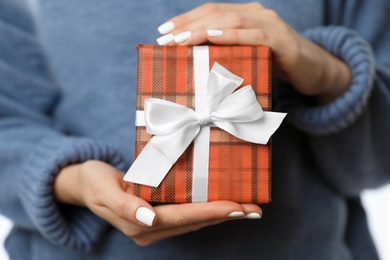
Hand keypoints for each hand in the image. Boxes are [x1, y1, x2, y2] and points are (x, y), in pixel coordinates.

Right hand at [54, 160, 261, 245]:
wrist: (85, 184)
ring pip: (195, 220)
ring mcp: (156, 226)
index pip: (182, 218)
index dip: (210, 212)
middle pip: (194, 222)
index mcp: (140, 224)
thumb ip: (125, 206)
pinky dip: (208, 209)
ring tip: (248, 208)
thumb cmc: (94, 182)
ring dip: (222, 214)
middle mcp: (152, 229)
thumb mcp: (104, 191)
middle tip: (254, 210)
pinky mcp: (158, 216)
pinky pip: (188, 214)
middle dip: (225, 215)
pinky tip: (224, 203)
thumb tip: (148, 220)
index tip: (236, 207)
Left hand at [157, 3, 350, 103]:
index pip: (210, 13)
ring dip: (203, 30)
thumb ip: (225, 55)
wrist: (313, 71)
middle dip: (187, 26)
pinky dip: (233, 35)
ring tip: (180, 40)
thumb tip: (192, 64)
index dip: (185, 20)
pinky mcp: (283, 41)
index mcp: (245, 16)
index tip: (162, 32)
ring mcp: (270, 25)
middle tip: (165, 39)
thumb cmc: (274, 66)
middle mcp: (256, 14)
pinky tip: (214, 37)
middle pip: (216, 13)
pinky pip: (255, 35)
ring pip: (232, 21)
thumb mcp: (246, 58)